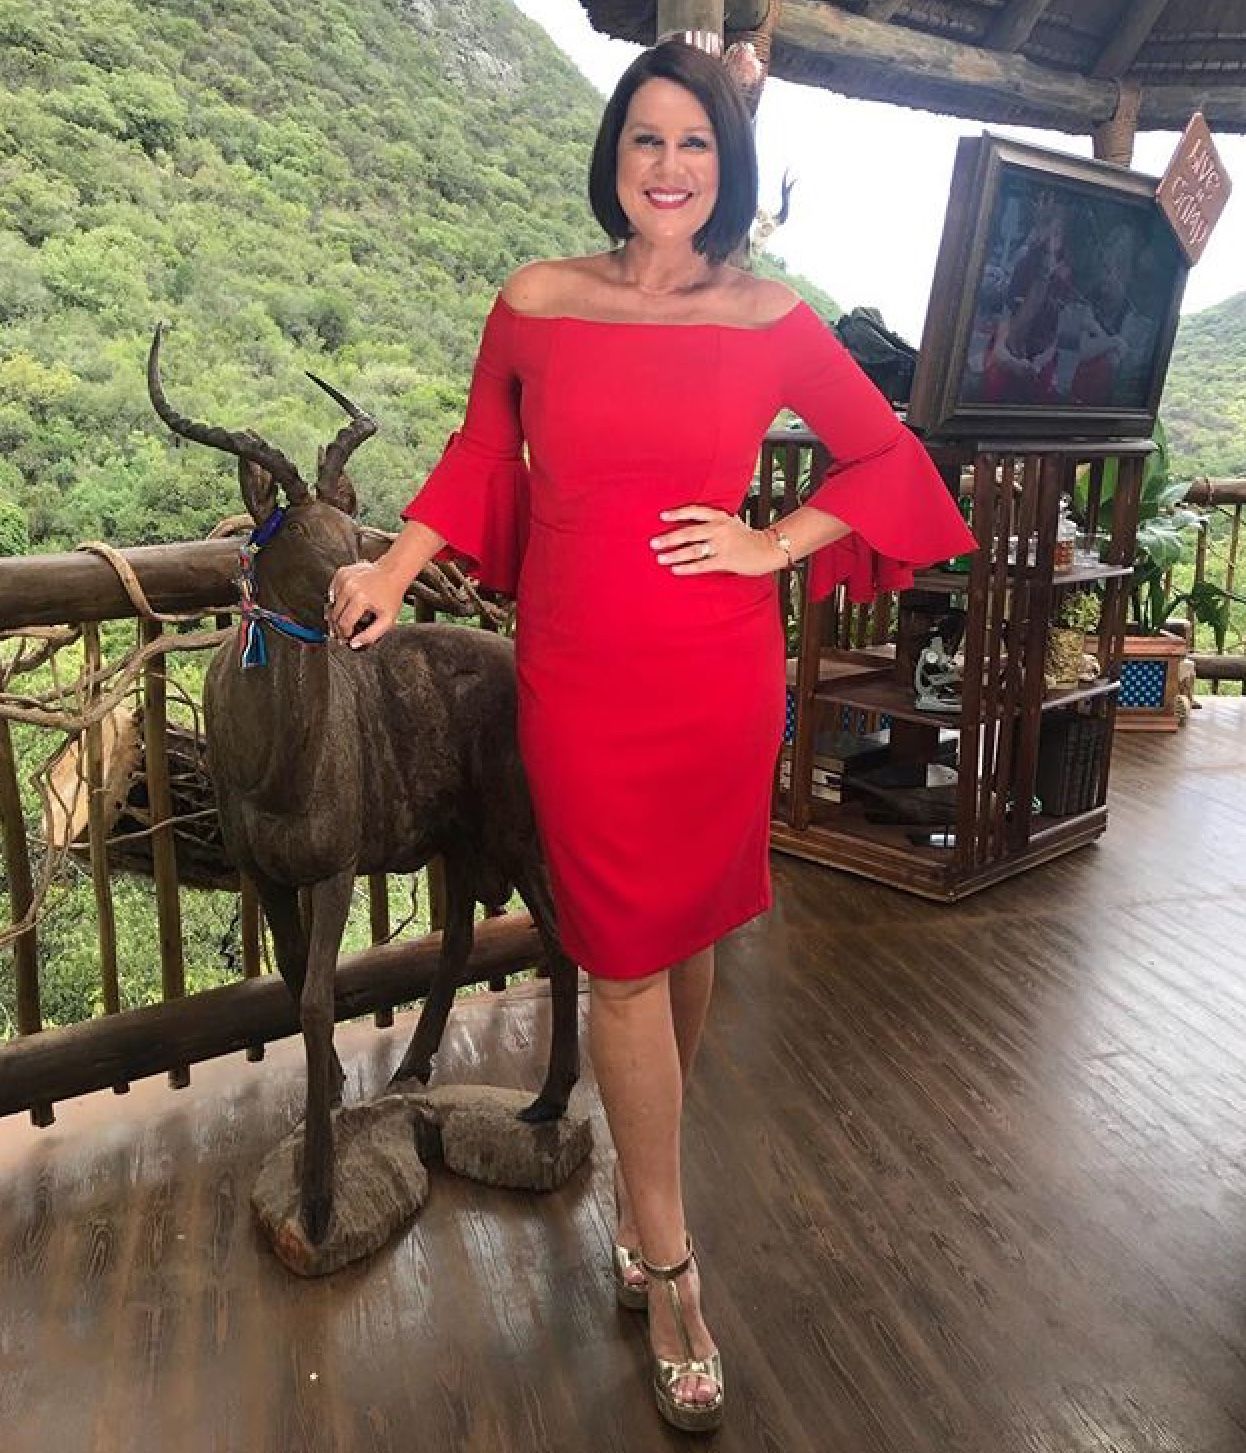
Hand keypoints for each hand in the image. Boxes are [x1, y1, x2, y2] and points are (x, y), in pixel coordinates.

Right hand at [327, 561, 405, 648]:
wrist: (392, 572)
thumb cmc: (391, 595)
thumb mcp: (387, 620)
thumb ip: (371, 635)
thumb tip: (354, 644)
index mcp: (360, 599)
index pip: (344, 623)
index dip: (344, 633)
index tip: (346, 637)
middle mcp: (349, 587)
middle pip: (335, 614)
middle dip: (338, 625)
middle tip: (344, 630)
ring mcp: (344, 579)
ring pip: (332, 603)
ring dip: (338, 612)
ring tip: (349, 615)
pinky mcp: (341, 573)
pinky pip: (333, 591)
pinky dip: (337, 599)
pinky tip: (347, 601)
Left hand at [650, 505, 783, 577]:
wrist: (767, 549)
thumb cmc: (746, 536)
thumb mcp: (730, 521)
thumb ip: (712, 521)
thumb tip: (689, 524)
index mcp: (720, 516)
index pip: (695, 511)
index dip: (678, 513)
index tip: (662, 517)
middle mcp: (719, 529)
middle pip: (689, 532)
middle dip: (669, 538)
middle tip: (654, 543)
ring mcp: (722, 545)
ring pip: (693, 550)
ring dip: (675, 555)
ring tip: (660, 558)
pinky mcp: (725, 560)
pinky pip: (702, 565)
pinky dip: (687, 568)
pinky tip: (675, 569)